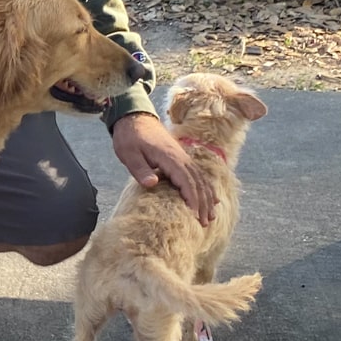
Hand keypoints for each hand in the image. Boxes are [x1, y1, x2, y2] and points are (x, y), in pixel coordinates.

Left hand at [110, 112, 216, 226]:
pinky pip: (198, 174)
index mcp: (169, 157)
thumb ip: (140, 169)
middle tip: (205, 223)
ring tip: (211, 217)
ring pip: (201, 179)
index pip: (185, 180)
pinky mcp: (181, 158)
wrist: (134, 117)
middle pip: (197, 182)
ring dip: (207, 197)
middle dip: (203, 203)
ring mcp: (183, 157)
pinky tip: (211, 199)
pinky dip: (206, 188)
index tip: (195, 214)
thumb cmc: (130, 137)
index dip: (192, 197)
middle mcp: (180, 157)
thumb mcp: (129, 154)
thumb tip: (152, 183)